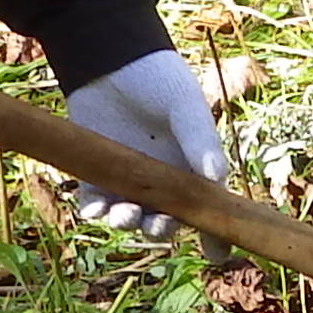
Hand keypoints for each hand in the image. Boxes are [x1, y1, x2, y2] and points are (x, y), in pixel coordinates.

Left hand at [60, 49, 223, 238]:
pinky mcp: (94, 174)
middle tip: (157, 225)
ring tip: (124, 214)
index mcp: (192, 167)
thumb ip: (200, 139)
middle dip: (162, 230)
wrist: (110, 57)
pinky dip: (95, 212)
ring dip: (128, 224)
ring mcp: (127, 179)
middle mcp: (162, 179)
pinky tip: (97, 210)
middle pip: (166, 220)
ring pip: (130, 217)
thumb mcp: (185, 105)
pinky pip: (95, 204)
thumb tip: (216, 178)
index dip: (214, 235)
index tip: (218, 255)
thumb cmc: (157, 78)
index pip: (207, 208)